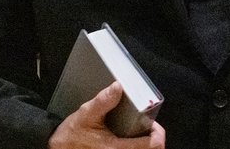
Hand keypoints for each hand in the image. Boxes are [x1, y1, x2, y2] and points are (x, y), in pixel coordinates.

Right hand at [48, 82, 164, 148]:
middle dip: (152, 139)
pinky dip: (135, 147)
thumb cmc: (71, 136)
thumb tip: (118, 86)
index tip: (154, 124)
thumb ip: (103, 101)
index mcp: (115, 148)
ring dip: (144, 145)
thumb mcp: (86, 114)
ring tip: (139, 133)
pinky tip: (128, 139)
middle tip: (147, 128)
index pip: (152, 145)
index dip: (158, 133)